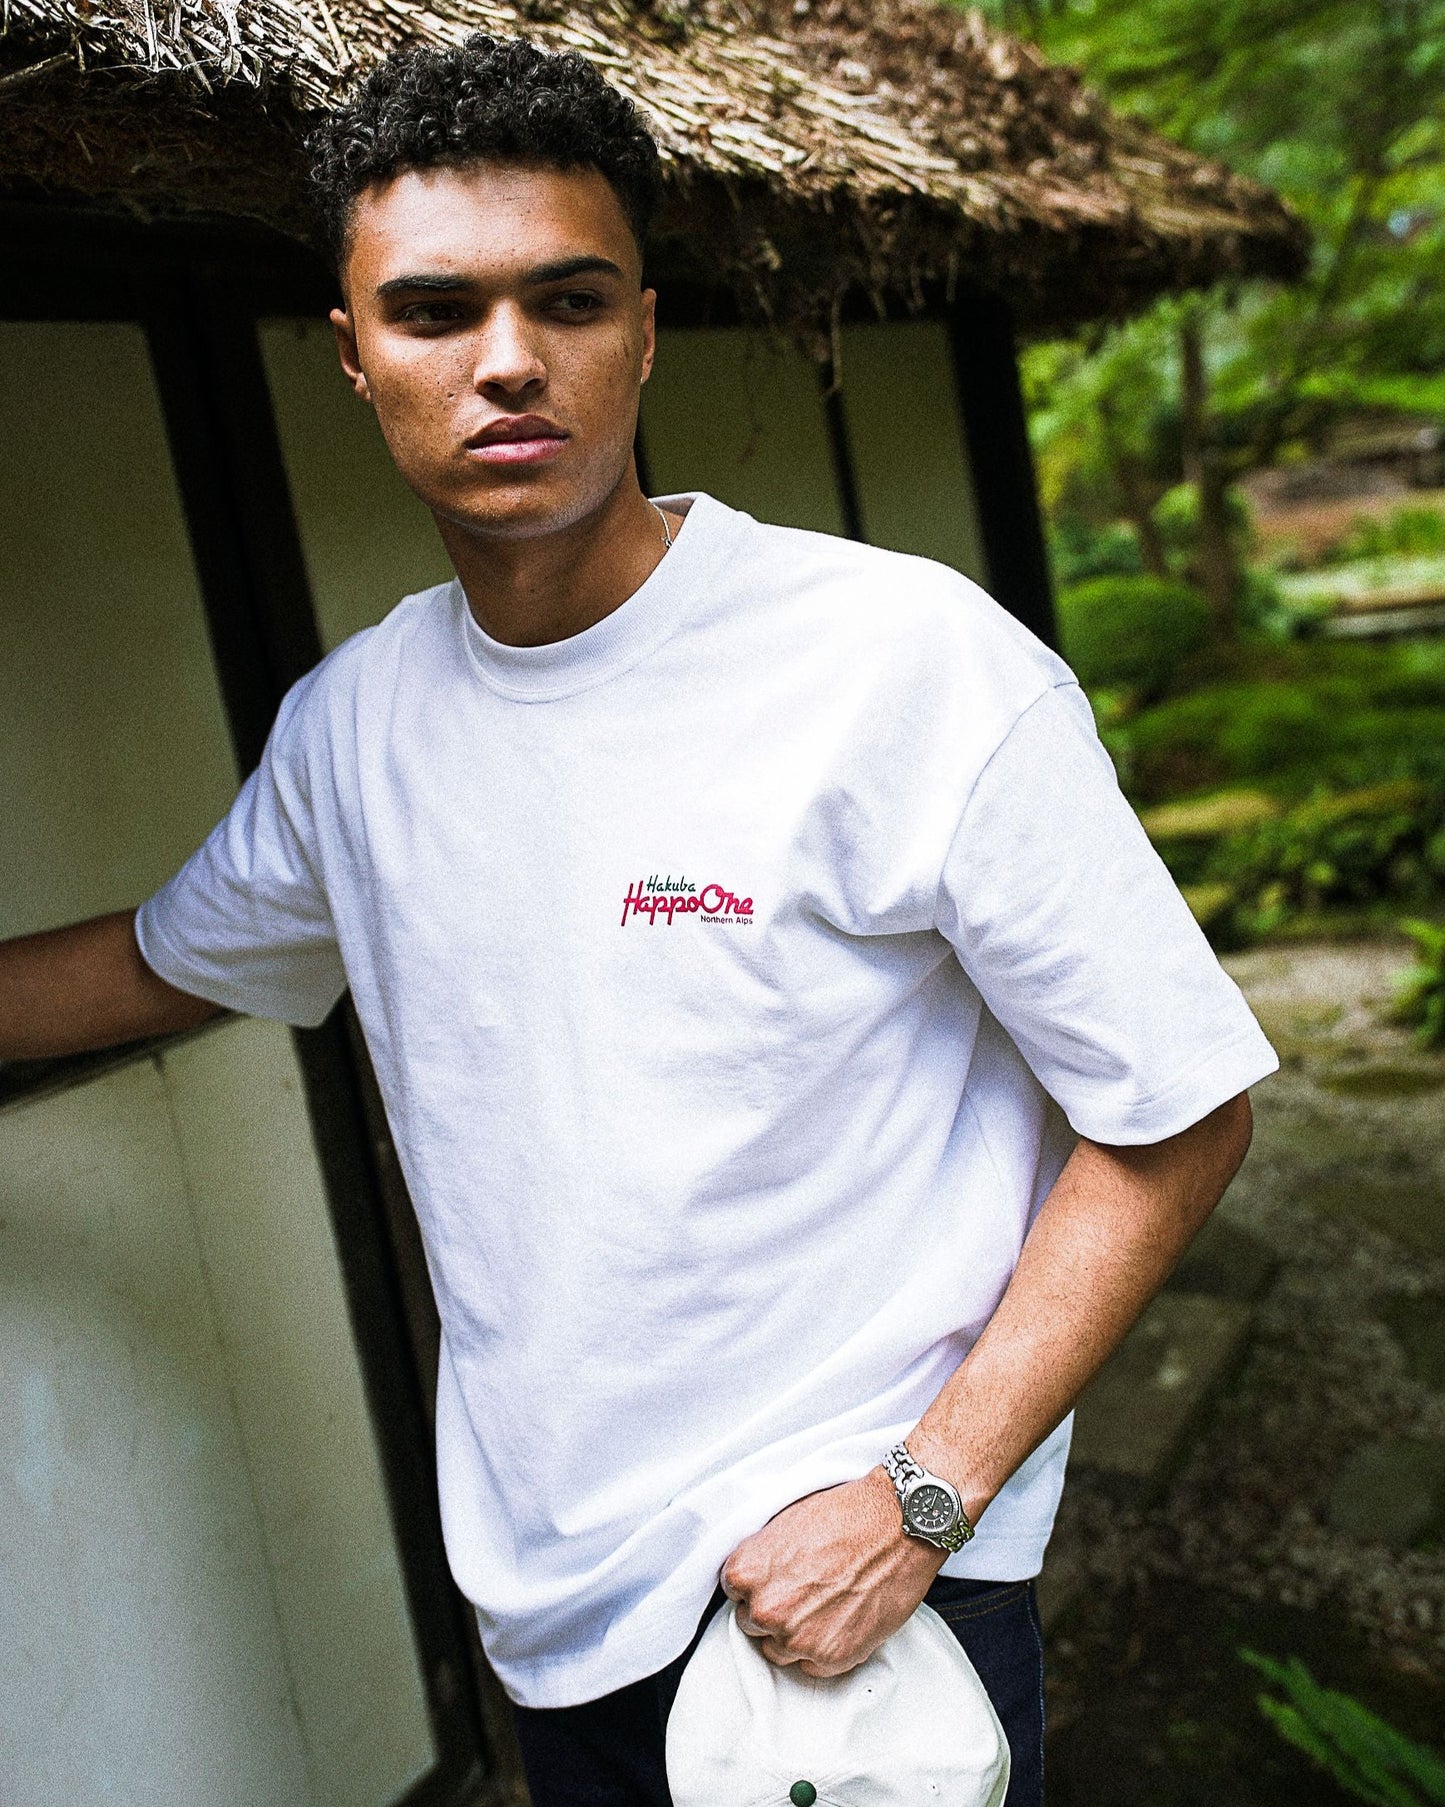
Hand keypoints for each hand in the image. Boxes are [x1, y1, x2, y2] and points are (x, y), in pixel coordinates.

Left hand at [720, 1467, 944, 1677]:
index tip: (776, 1579)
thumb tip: (753, 1577)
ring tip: (823, 1606)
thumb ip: (761, 1557)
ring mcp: (799, 1638)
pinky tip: (840, 1619)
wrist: (898, 1525)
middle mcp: (767, 1610)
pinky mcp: (832, 1657)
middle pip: (753, 1623)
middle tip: (803, 1591)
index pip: (733, 1592)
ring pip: (779, 1651)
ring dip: (795, 1634)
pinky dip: (823, 1648)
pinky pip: (811, 1667)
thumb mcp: (785, 1521)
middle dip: (773, 1610)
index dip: (757, 1584)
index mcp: (747, 1572)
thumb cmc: (846, 1514)